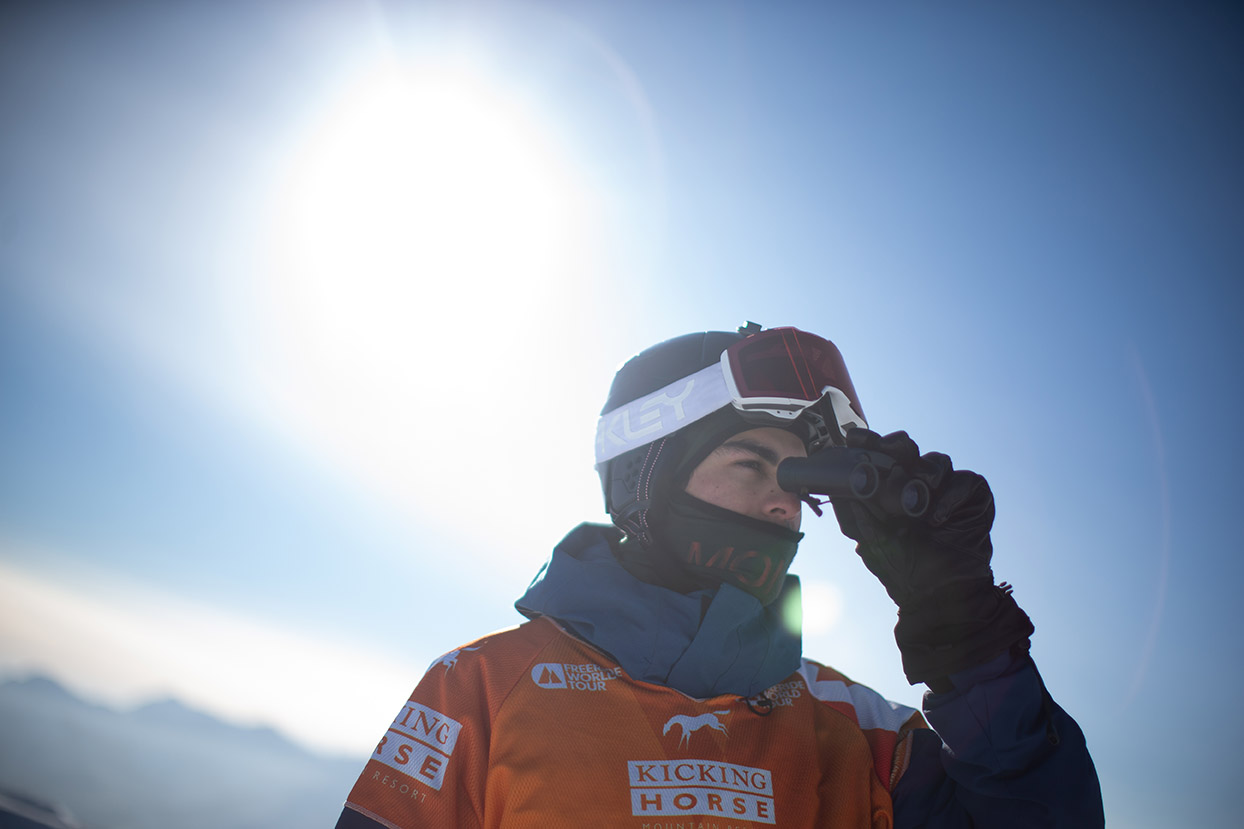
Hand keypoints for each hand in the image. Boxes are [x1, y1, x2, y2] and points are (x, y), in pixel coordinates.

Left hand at [830, 428, 994, 606]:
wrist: (942, 595)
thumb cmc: (905, 571)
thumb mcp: (873, 545)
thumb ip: (856, 518)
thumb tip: (837, 491)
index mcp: (890, 491)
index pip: (879, 458)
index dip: (868, 444)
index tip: (853, 437)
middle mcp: (917, 484)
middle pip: (908, 450)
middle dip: (896, 445)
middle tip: (888, 448)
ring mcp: (946, 488)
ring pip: (937, 461)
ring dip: (927, 473)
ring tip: (919, 499)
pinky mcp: (974, 496)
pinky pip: (965, 481)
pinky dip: (950, 498)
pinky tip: (937, 519)